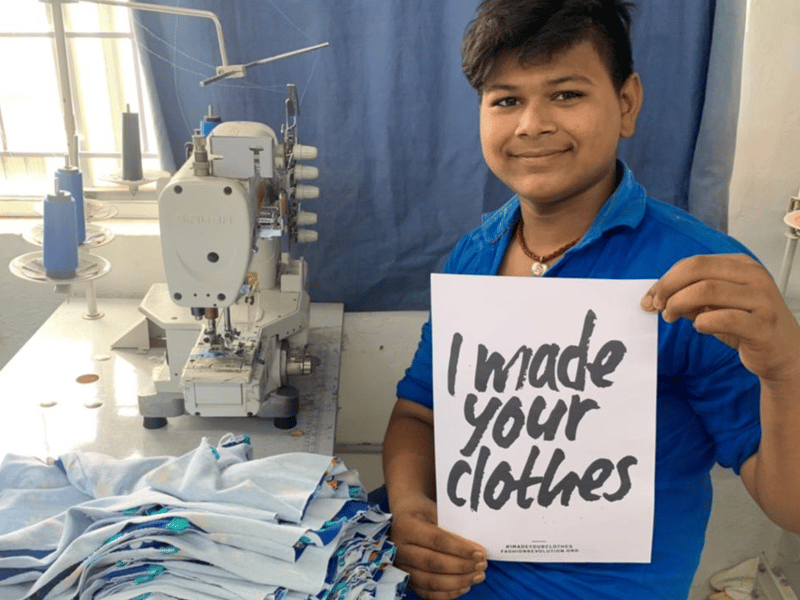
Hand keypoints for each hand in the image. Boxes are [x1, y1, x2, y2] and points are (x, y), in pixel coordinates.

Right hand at [390, 494, 487, 599]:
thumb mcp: (436, 512)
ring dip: (458, 581)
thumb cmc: (424, 513)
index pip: (437, 540)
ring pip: (431, 581)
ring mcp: (401, 567)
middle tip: (482, 565)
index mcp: (406, 526)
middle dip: (462, 566)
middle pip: (433, 563)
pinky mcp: (406, 580)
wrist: (404, 517)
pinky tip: (465, 586)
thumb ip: (452, 529)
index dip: (460, 549)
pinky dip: (448, 593)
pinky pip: (428, 593)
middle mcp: (398, 548)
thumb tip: (477, 550)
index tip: (480, 552)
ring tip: (478, 576)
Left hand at [640, 253, 799, 383]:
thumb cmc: (747, 326)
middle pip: (697, 270)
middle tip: (657, 306)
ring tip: (671, 317)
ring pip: (707, 290)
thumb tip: (656, 297)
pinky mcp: (764, 325)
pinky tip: (699, 327)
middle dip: (668, 287)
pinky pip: (724, 318)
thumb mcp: (715, 307)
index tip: (650, 297)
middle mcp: (754, 276)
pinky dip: (703, 322)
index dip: (666, 279)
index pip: (694, 263)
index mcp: (741, 265)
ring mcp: (761, 299)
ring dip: (679, 304)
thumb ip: (689, 298)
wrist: (785, 353)